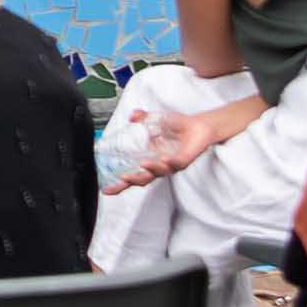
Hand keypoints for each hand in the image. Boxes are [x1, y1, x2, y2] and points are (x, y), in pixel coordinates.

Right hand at [113, 95, 267, 188]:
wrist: (199, 126)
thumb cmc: (178, 127)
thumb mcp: (156, 121)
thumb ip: (143, 118)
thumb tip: (132, 115)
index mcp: (151, 161)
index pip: (133, 175)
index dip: (120, 184)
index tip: (106, 190)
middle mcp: (160, 167)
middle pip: (144, 180)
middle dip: (132, 181)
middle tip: (122, 179)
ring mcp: (172, 165)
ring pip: (159, 172)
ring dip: (151, 169)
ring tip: (142, 164)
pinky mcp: (184, 161)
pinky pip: (175, 164)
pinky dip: (168, 163)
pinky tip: (163, 159)